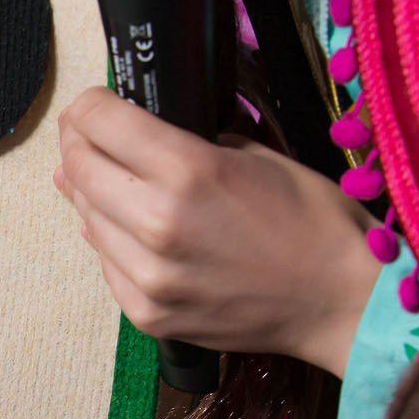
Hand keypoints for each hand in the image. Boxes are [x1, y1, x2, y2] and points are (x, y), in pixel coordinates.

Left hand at [54, 87, 381, 378]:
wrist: (340, 302)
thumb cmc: (312, 221)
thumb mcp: (254, 156)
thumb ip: (186, 144)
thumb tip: (132, 137)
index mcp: (188, 171)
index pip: (99, 122)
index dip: (89, 105)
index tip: (92, 104)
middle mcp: (157, 223)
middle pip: (78, 167)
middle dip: (77, 143)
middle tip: (84, 135)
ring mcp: (148, 276)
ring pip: (84, 216)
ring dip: (89, 192)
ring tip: (106, 178)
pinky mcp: (147, 314)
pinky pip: (106, 262)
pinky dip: (110, 238)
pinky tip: (126, 226)